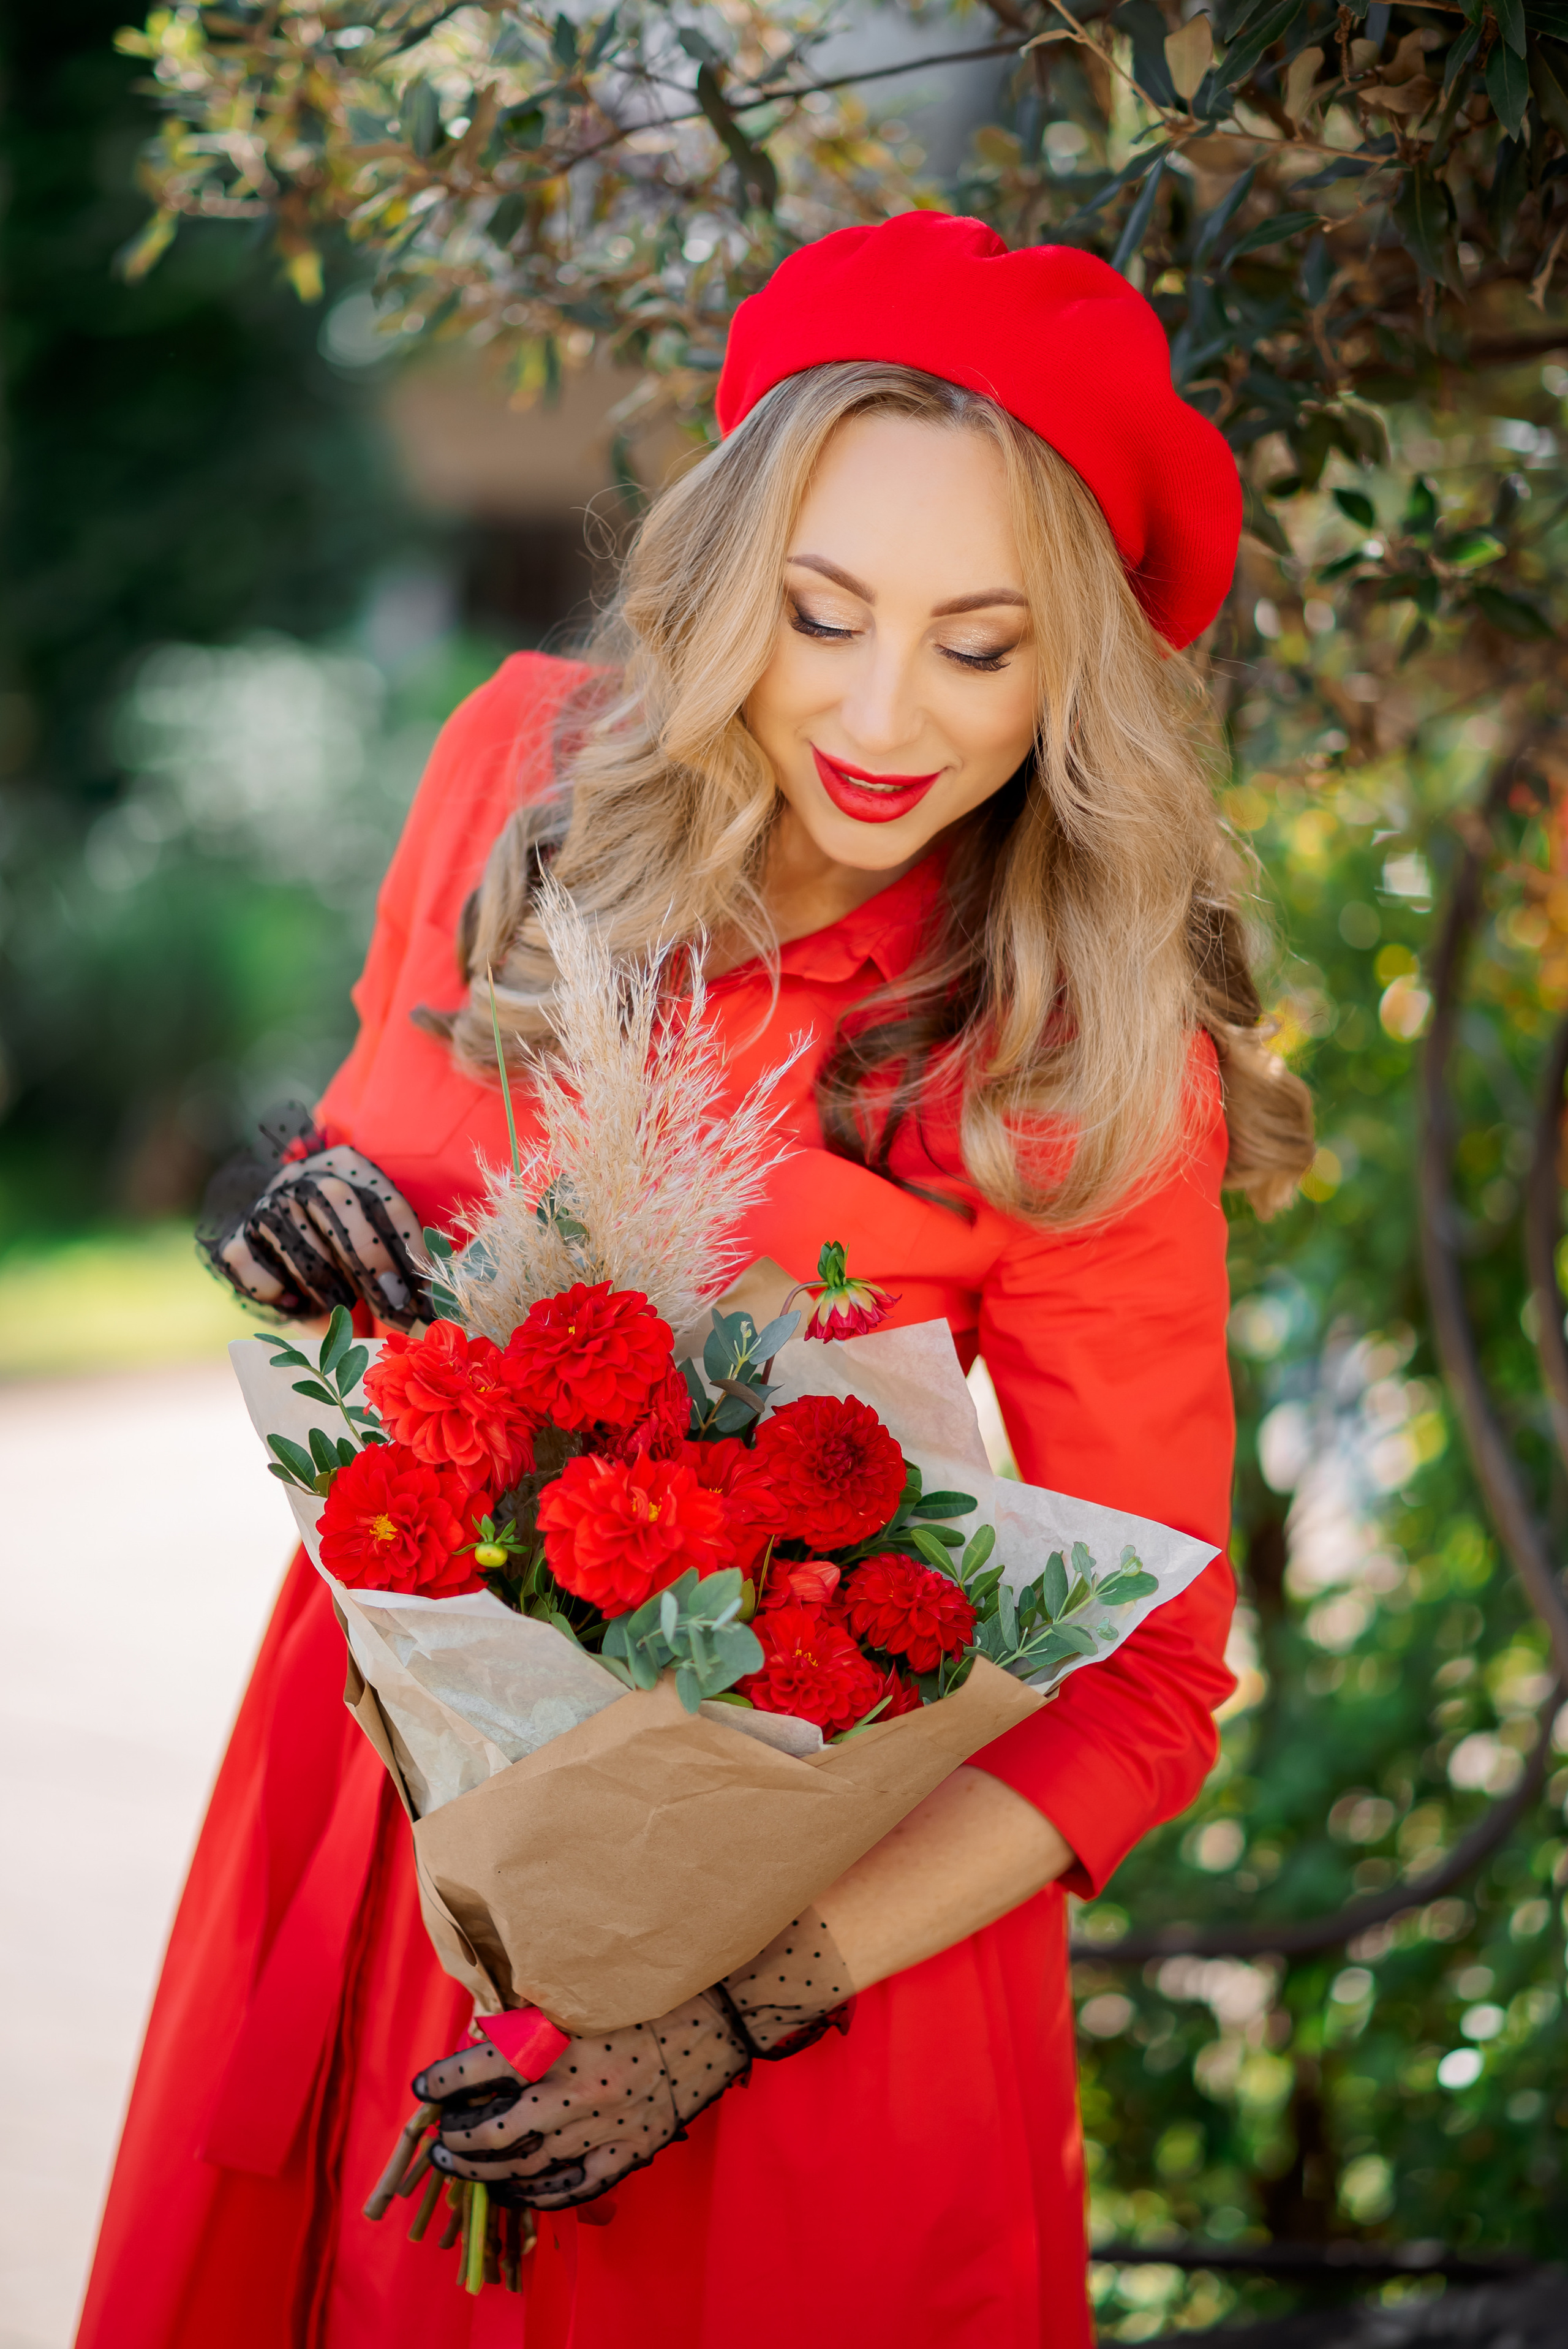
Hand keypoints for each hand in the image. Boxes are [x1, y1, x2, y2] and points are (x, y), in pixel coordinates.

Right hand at [201, 1138, 429, 1329]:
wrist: (271, 1226)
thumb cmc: (340, 1238)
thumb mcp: (374, 1231)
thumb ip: (399, 1255)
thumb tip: (433, 1311)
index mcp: (346, 1164)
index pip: (383, 1200)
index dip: (407, 1248)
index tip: (423, 1293)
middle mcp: (302, 1175)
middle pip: (339, 1205)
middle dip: (372, 1264)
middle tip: (396, 1308)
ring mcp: (264, 1205)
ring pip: (305, 1253)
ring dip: (331, 1291)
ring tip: (345, 1308)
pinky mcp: (235, 1241)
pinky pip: (264, 1280)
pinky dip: (283, 1298)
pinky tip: (294, 1302)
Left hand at [415, 1994, 749, 2209]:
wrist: (718, 2015)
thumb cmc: (649, 1996)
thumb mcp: (585, 1996)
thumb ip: (537, 2019)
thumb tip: (486, 2038)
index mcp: (562, 2044)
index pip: (480, 2068)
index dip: (443, 2080)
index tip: (424, 2087)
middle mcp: (576, 2091)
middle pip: (495, 2132)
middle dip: (457, 2142)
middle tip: (439, 2144)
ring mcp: (604, 2127)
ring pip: (528, 2167)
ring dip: (487, 2174)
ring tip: (464, 2171)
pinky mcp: (631, 2149)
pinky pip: (575, 2187)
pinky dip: (540, 2195)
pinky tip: (520, 2191)